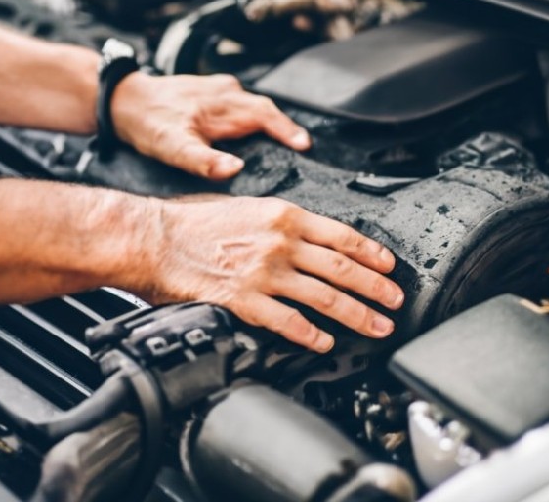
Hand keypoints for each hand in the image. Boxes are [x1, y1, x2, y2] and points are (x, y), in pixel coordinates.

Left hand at [110, 72, 309, 178]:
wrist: (124, 100)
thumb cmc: (147, 124)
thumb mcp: (171, 147)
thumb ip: (203, 160)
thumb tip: (235, 169)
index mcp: (223, 104)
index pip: (266, 115)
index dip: (288, 130)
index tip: (305, 146)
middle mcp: (227, 92)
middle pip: (266, 110)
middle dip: (285, 129)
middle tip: (301, 150)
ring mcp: (220, 89)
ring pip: (255, 106)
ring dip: (271, 123)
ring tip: (284, 145)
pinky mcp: (213, 93)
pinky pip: (243, 106)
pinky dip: (254, 119)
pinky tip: (252, 135)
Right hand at [130, 196, 402, 351]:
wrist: (153, 239)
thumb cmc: (192, 222)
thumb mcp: (246, 206)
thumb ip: (280, 222)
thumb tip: (308, 237)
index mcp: (283, 215)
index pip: (341, 235)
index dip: (371, 254)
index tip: (389, 266)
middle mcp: (280, 242)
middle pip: (341, 268)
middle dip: (375, 288)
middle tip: (395, 302)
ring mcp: (263, 272)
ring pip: (323, 296)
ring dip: (356, 315)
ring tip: (376, 327)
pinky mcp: (244, 300)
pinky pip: (287, 322)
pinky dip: (311, 335)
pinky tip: (325, 343)